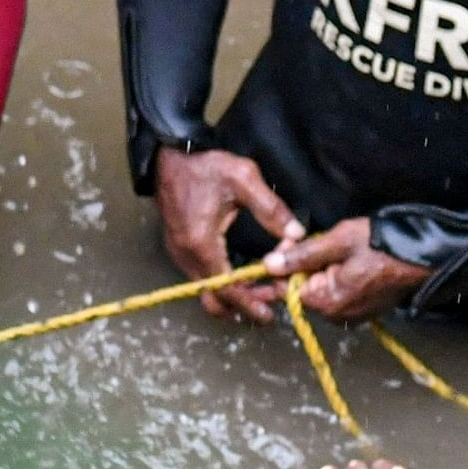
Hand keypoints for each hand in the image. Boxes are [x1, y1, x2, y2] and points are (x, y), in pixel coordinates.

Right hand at [153, 146, 295, 323]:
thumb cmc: (206, 165)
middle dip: (241, 306)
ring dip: (231, 297)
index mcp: (202, 242)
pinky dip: (219, 286)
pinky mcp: (178, 249)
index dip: (249, 303)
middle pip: (213, 297)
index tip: (268, 314)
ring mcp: (179, 254)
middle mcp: (186, 255)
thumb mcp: (243, 179)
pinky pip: (199, 279)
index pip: (226, 287)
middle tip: (268, 308)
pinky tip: (238, 281)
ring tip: (259, 296)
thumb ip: (271, 208)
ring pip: (204, 290)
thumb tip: (297, 234)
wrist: (170, 154)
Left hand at [266, 218, 431, 322]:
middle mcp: (337, 315)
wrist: (426, 256)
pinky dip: (336, 275)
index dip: (284, 263)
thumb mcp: (338, 241)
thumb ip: (301, 255)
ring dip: (320, 268)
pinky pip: (338, 292)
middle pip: (303, 288)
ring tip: (337, 247)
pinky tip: (349, 259)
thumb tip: (269, 264)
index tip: (290, 243)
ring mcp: (352, 315)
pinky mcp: (363, 309)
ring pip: (320, 288)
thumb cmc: (385, 246)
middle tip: (315, 239)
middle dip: (302, 264)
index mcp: (327, 302)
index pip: (286, 288)